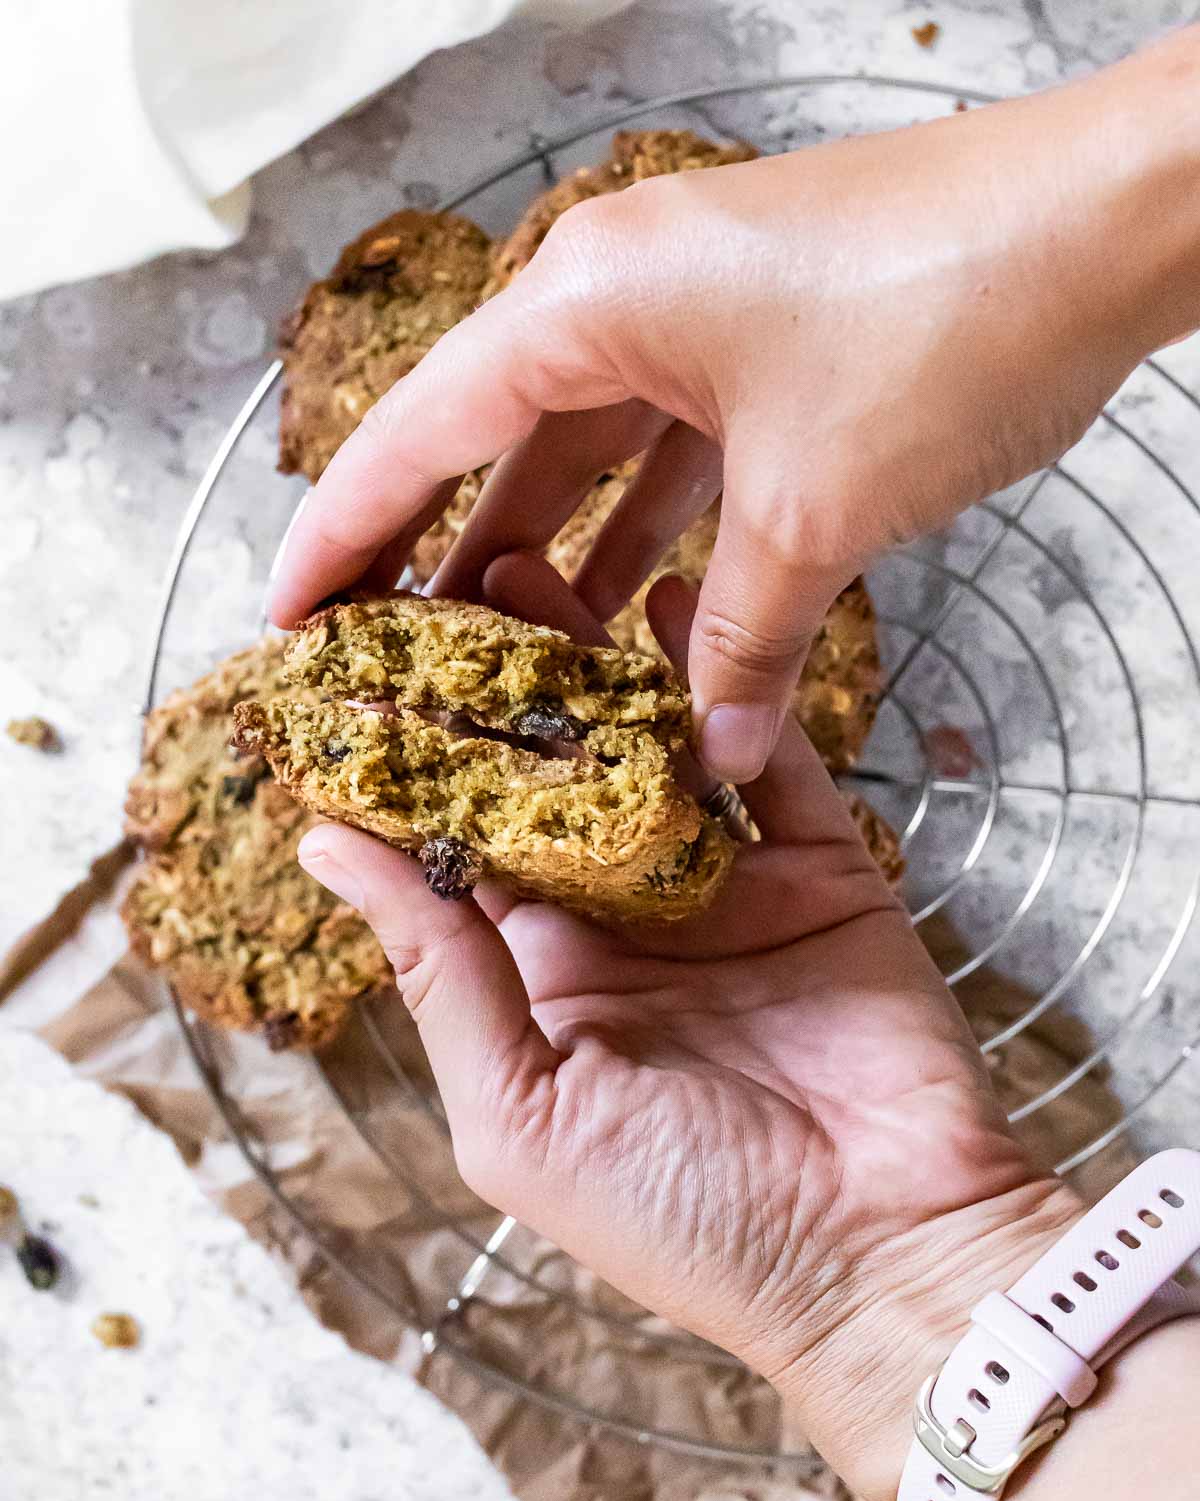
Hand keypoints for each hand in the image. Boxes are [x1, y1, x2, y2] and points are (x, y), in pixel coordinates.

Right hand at [269, 28, 1199, 783]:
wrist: (1113, 225)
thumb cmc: (950, 313)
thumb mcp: (817, 514)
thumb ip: (743, 645)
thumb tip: (710, 756)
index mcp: (587, 306)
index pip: (418, 437)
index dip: (342, 536)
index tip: (287, 617)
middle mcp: (622, 302)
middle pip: (493, 451)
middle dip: (449, 565)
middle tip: (395, 671)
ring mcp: (698, 324)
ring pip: (590, 465)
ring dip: (558, 568)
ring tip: (509, 677)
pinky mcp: (768, 354)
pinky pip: (678, 463)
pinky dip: (657, 543)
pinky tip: (634, 626)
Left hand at [294, 557, 1078, 1500]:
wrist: (883, 1256)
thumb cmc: (682, 1220)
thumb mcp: (521, 1112)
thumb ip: (436, 974)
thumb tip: (328, 849)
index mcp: (539, 987)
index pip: (455, 857)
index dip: (404, 769)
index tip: (351, 672)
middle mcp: (624, 928)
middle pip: (546, 786)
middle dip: (490, 696)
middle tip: (438, 591)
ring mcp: (723, 892)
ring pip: (647, 755)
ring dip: (591, 670)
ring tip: (530, 570)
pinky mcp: (816, 868)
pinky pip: (762, 758)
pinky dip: (720, 684)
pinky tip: (672, 606)